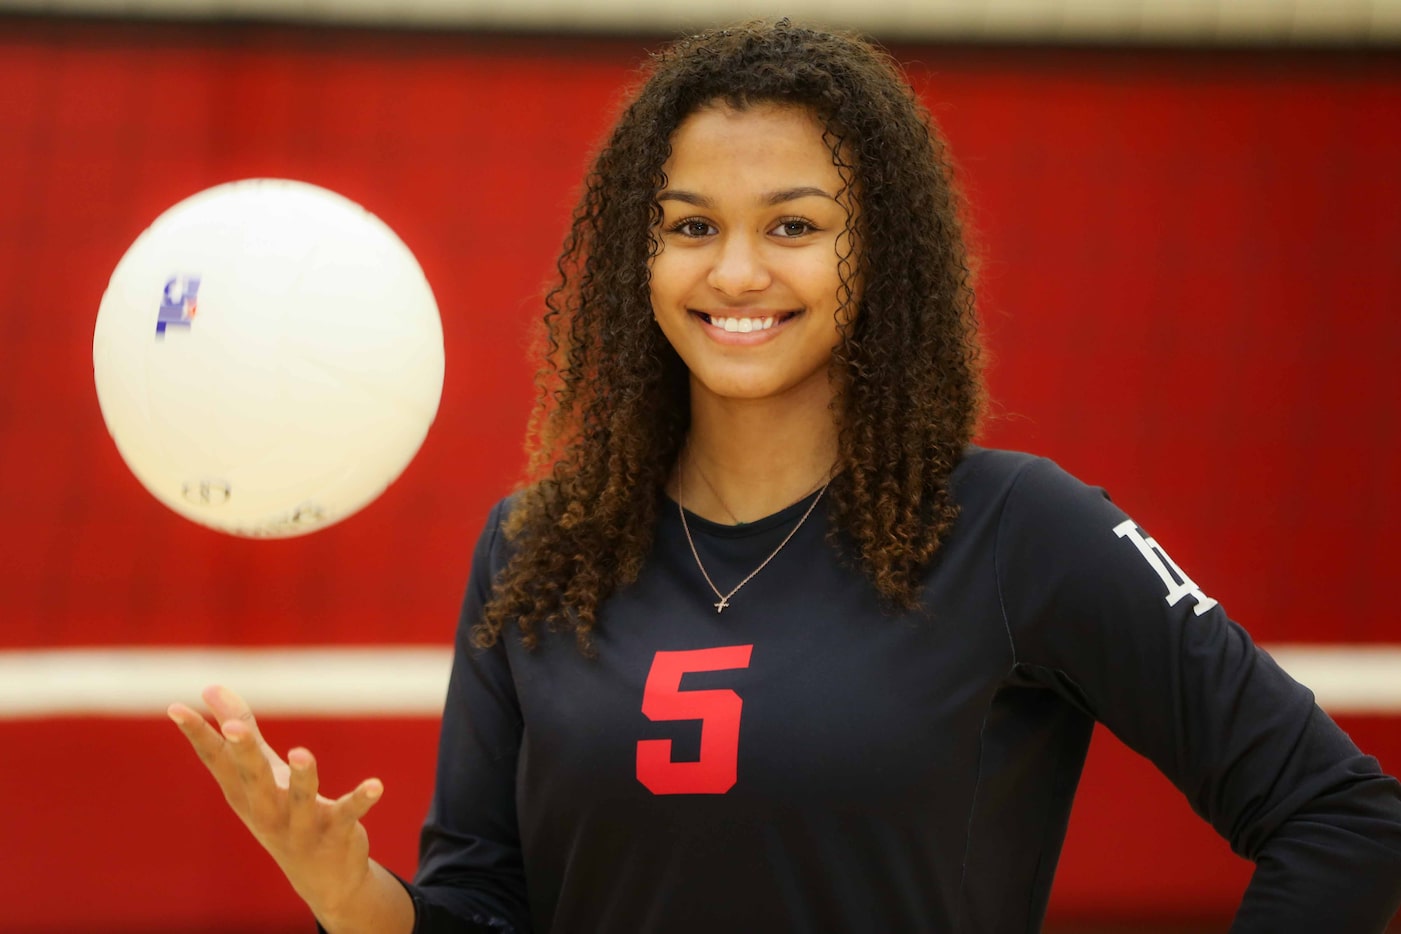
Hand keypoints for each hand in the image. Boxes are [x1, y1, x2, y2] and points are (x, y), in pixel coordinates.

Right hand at [168, 685, 384, 921]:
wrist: (321, 878)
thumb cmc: (282, 811)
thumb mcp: (261, 772)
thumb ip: (242, 730)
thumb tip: (210, 687)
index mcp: (244, 794)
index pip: (217, 761)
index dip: (197, 735)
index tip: (175, 708)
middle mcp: (266, 811)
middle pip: (253, 779)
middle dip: (244, 754)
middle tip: (233, 728)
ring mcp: (300, 826)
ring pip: (299, 800)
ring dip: (302, 778)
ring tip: (301, 752)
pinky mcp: (335, 832)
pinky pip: (347, 814)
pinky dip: (360, 799)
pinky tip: (376, 785)